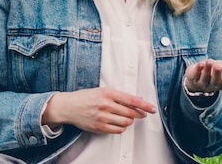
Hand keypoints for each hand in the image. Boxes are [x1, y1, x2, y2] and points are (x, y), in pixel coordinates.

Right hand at [42, 87, 156, 133]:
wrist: (69, 106)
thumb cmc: (85, 97)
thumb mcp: (101, 91)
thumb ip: (118, 96)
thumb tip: (137, 100)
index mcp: (107, 93)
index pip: (132, 100)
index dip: (144, 105)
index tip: (152, 109)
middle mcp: (105, 104)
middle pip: (131, 113)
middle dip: (138, 114)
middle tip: (140, 114)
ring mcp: (102, 117)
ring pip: (126, 123)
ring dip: (129, 121)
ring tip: (125, 118)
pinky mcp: (99, 127)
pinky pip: (118, 130)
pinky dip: (121, 128)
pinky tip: (118, 123)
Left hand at [185, 59, 221, 92]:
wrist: (198, 75)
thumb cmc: (216, 72)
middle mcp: (212, 85)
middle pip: (215, 81)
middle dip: (217, 74)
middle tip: (218, 66)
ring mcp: (202, 82)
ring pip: (205, 78)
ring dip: (207, 70)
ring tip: (210, 61)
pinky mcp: (193, 77)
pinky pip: (195, 74)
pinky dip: (198, 69)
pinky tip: (200, 63)